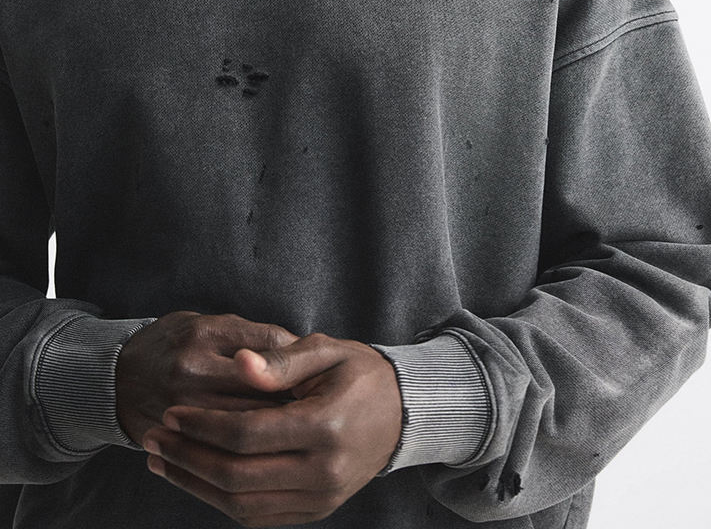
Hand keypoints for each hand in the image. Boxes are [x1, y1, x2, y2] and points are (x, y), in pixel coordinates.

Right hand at [116, 311, 301, 446]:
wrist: (115, 376)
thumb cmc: (177, 343)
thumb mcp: (212, 322)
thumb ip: (256, 337)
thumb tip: (304, 353)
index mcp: (208, 332)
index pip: (271, 349)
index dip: (300, 364)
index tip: (318, 376)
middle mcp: (192, 368)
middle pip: (260, 391)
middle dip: (294, 401)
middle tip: (317, 408)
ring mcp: (179, 405)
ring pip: (243, 427)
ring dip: (275, 431)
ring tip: (298, 432)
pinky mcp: (170, 436)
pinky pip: (217, 451)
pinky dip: (245, 452)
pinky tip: (264, 452)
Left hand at [140, 332, 403, 527]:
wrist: (403, 412)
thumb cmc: (361, 373)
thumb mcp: (327, 351)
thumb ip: (281, 359)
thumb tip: (238, 364)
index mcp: (326, 426)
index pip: (247, 434)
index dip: (202, 425)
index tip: (171, 413)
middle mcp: (324, 471)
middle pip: (236, 475)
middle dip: (187, 457)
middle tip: (153, 438)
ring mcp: (322, 497)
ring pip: (242, 503)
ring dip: (195, 484)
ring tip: (162, 461)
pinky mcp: (317, 509)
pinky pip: (259, 514)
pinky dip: (222, 499)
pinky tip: (198, 477)